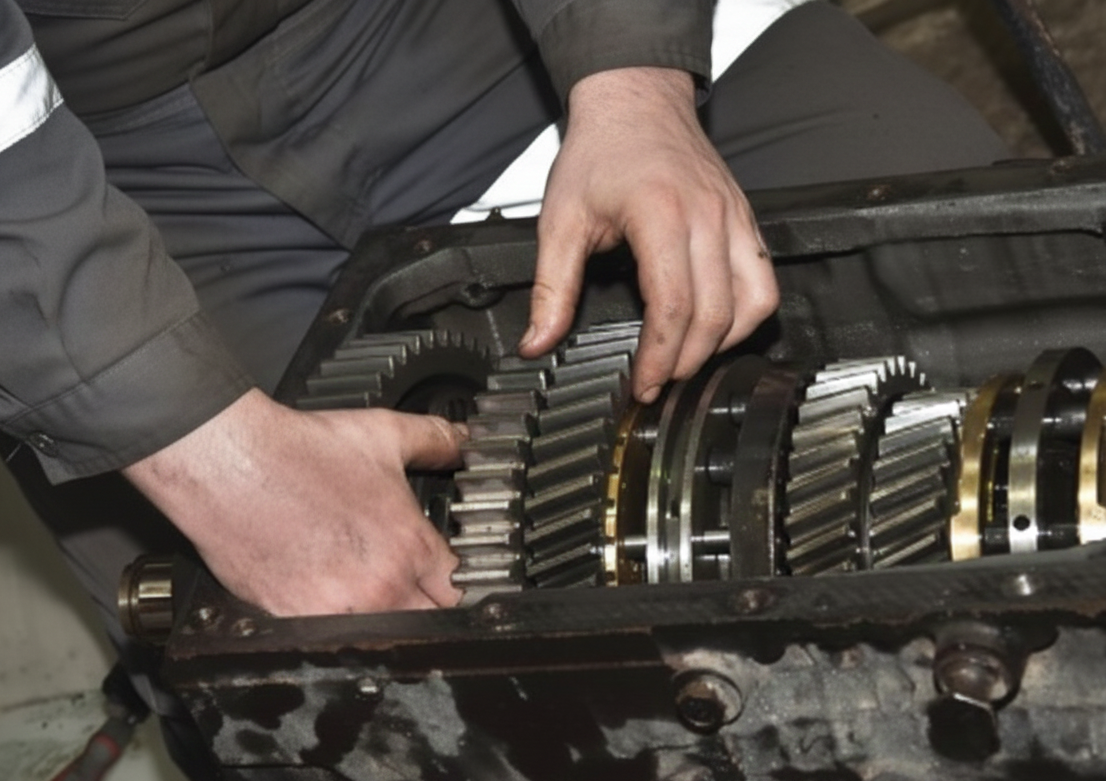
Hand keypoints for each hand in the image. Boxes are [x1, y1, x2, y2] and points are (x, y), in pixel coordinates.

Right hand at [123, 389, 463, 614]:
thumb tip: (464, 442)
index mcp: (408, 546)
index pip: (460, 591)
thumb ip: (435, 441)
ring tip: (365, 596)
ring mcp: (335, 611)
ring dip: (382, 624)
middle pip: (428, 625)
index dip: (459, 588)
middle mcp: (378, 586)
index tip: (449, 583)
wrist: (230, 463)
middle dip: (427, 611)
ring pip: (381, 639)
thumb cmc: (299, 452)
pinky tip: (324, 600)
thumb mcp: (383, 434)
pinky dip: (330, 629)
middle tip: (410, 591)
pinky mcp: (291, 622)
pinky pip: (325, 641)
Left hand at [518, 67, 778, 402]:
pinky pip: (764, 281)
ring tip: (686, 360)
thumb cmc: (600, 151)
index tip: (644, 383)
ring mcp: (734, 217)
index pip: (673, 305)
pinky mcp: (747, 219)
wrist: (636, 99)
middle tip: (659, 383)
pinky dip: (746, 315)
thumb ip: (551, 288)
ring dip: (722, 344)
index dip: (660, 356)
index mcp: (660, 214)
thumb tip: (538, 342)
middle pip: (714, 314)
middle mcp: (707, 216)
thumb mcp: (560, 219)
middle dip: (686, 361)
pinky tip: (717, 328)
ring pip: (752, 302)